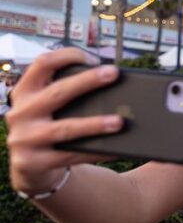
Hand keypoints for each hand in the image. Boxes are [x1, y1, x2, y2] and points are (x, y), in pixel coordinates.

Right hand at [6, 49, 122, 194]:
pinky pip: (72, 155)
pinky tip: (117, 149)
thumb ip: (68, 93)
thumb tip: (111, 82)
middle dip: (87, 81)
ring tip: (119, 121)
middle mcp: (21, 112)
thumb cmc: (48, 127)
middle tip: (113, 73)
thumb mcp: (48, 107)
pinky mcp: (33, 162)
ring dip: (94, 124)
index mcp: (25, 92)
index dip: (67, 56)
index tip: (93, 57)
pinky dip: (97, 152)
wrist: (30, 166)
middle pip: (57, 93)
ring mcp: (25, 139)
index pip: (42, 64)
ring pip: (65, 129)